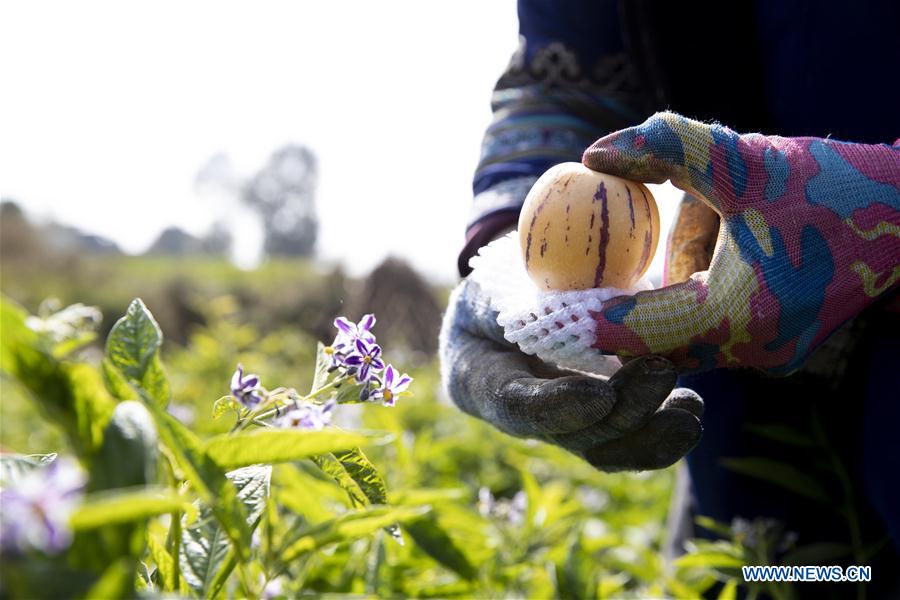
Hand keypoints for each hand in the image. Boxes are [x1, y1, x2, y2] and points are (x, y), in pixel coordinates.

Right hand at [439, 278, 702, 471]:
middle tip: (662, 371)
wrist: (499, 308)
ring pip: (601, 448)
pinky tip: (689, 409)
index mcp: (478, 377)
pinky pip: (623, 437)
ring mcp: (558, 423)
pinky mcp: (592, 419)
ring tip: (689, 408)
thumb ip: (532, 292)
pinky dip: (658, 430)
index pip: (516, 405)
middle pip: (570, 433)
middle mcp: (518, 414)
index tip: (601, 394)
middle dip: (621, 412)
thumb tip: (602, 295)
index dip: (558, 408)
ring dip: (649, 436)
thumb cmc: (493, 287)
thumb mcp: (498, 278)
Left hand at [583, 112, 899, 373]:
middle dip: (615, 309)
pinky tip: (716, 241)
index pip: (631, 331)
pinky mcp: (779, 348)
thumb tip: (592, 155)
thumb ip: (665, 148)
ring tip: (690, 229)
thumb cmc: (833, 186)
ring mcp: (768, 356)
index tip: (542, 303)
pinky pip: (712, 325)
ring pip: (682, 330)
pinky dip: (696, 292)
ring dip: (665, 290)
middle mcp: (749, 352)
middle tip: (570, 281)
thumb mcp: (743, 159)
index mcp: (733, 318)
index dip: (583, 318)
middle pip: (651, 340)